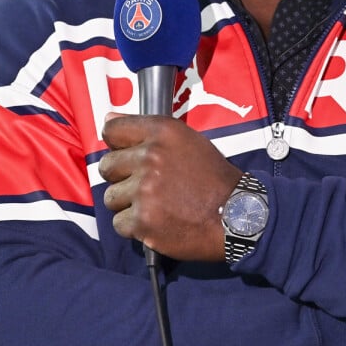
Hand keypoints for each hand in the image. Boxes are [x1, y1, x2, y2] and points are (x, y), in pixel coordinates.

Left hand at [98, 112, 241, 261]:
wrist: (237, 215)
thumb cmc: (214, 178)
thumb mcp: (187, 141)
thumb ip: (147, 130)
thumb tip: (108, 119)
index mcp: (162, 133)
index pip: (112, 131)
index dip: (116, 145)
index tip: (124, 155)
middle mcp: (150, 158)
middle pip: (107, 167)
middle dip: (122, 178)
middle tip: (145, 187)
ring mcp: (144, 191)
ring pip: (111, 198)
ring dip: (128, 204)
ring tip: (155, 206)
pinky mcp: (143, 221)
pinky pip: (119, 223)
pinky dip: (135, 227)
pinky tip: (157, 222)